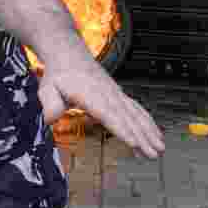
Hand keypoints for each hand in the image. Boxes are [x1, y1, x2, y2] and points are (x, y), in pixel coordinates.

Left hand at [38, 57, 164, 158]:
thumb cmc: (59, 74)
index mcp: (90, 94)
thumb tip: (51, 120)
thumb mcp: (47, 88)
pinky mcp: (119, 95)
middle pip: (127, 117)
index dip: (121, 129)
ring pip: (136, 114)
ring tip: (160, 149)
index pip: (108, 114)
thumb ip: (50, 105)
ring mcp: (115, 94)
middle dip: (143, 136)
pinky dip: (148, 122)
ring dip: (149, 131)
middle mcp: (107, 94)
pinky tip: (155, 134)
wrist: (69, 55)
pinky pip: (137, 109)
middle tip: (154, 153)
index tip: (133, 142)